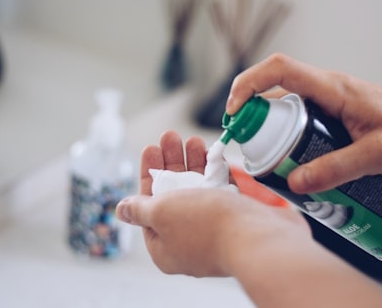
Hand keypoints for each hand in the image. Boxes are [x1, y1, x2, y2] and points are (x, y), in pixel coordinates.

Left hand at [116, 131, 308, 276]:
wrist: (261, 239)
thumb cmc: (206, 226)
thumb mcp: (162, 213)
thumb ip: (141, 208)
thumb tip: (121, 209)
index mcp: (165, 246)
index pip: (148, 206)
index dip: (148, 175)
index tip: (151, 149)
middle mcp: (188, 239)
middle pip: (173, 194)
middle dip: (171, 162)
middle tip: (170, 136)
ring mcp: (214, 230)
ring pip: (198, 190)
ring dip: (193, 163)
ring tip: (191, 139)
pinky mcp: (236, 219)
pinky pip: (220, 192)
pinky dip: (214, 172)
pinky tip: (211, 153)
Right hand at [226, 53, 381, 192]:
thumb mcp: (378, 156)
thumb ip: (337, 170)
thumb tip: (294, 182)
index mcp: (332, 89)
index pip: (279, 69)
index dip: (248, 85)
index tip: (233, 112)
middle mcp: (325, 90)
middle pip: (273, 90)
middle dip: (252, 116)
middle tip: (247, 148)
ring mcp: (328, 103)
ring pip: (285, 108)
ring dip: (269, 130)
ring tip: (266, 161)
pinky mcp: (332, 116)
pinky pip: (299, 121)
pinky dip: (286, 137)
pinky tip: (291, 162)